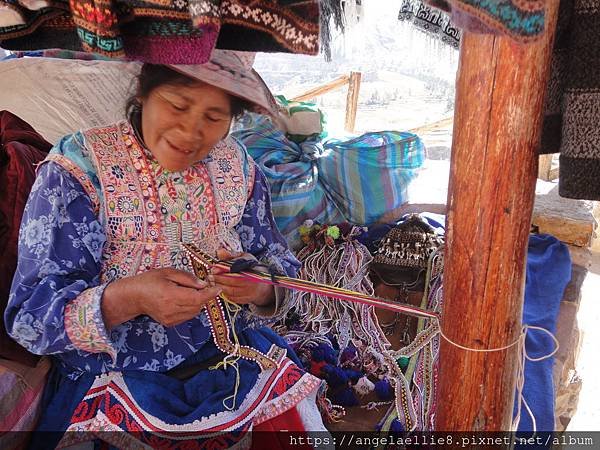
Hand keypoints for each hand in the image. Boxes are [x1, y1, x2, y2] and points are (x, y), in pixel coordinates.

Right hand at [102, 268, 221, 327]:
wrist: (134, 296)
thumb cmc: (150, 281)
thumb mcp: (168, 272)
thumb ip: (187, 278)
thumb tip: (203, 284)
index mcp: (170, 296)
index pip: (197, 298)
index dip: (210, 294)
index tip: (218, 288)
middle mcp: (171, 310)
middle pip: (198, 306)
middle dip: (204, 297)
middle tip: (203, 286)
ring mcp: (170, 319)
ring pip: (194, 312)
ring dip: (198, 303)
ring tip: (189, 292)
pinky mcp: (169, 323)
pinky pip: (187, 316)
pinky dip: (191, 308)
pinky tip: (183, 300)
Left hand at [210, 248, 274, 306]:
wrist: (263, 284)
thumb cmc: (251, 268)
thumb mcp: (244, 257)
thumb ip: (231, 255)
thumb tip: (219, 252)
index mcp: (252, 267)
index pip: (236, 268)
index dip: (223, 269)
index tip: (213, 269)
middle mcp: (253, 280)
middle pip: (233, 280)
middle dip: (219, 278)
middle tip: (210, 276)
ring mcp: (250, 291)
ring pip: (232, 290)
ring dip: (220, 286)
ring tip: (212, 282)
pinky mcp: (247, 299)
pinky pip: (233, 297)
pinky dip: (224, 293)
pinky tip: (219, 289)